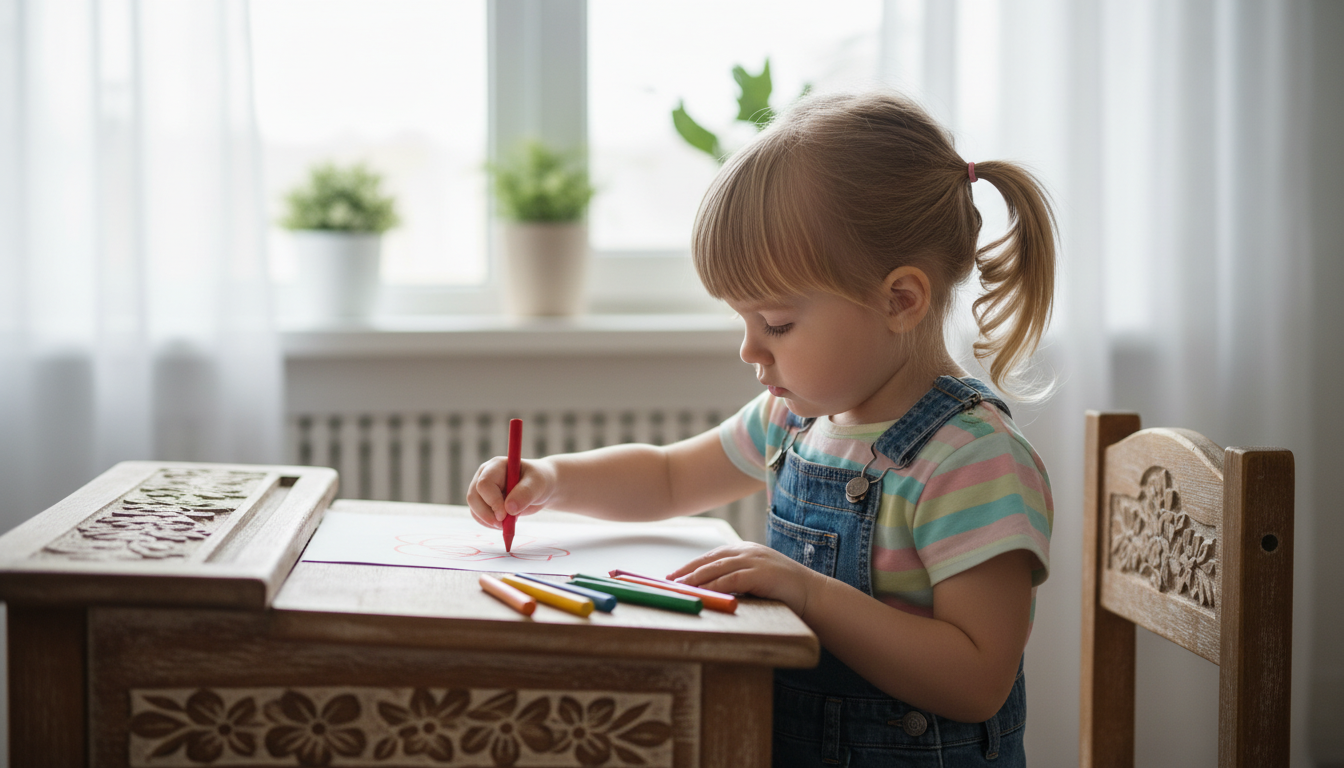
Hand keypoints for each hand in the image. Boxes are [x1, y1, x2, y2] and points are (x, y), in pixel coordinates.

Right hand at [466, 456, 556, 529]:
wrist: (541, 488)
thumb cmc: (539, 481)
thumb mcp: (537, 484)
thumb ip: (525, 493)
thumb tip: (509, 508)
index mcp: (496, 466)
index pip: (484, 484)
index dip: (492, 501)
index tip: (506, 514)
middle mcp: (485, 475)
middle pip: (473, 497)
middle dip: (487, 514)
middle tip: (503, 525)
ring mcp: (482, 490)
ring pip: (474, 508)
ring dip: (489, 521)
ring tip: (509, 523)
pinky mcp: (483, 502)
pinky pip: (478, 516)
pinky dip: (489, 524)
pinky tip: (504, 524)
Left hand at [667, 543, 826, 616]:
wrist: (813, 594)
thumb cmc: (785, 590)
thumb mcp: (758, 578)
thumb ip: (739, 577)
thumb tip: (713, 588)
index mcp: (747, 550)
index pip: (713, 555)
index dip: (692, 565)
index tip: (675, 574)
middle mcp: (748, 551)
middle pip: (710, 559)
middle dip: (688, 570)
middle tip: (669, 580)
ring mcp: (754, 561)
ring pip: (717, 568)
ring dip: (695, 578)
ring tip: (679, 587)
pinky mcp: (759, 574)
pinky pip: (730, 579)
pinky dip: (713, 585)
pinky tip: (702, 592)